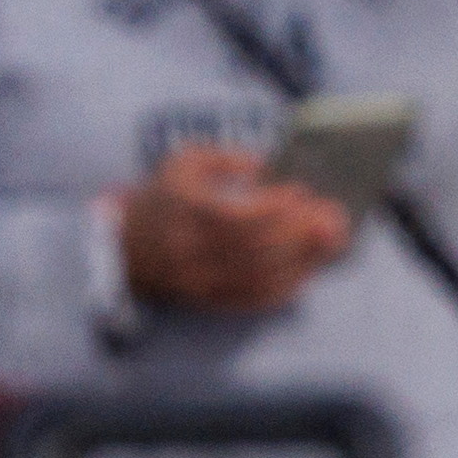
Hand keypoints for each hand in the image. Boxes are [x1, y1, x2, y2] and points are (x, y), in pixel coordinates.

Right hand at [115, 146, 351, 315]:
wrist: (126, 246)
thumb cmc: (164, 196)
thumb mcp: (185, 162)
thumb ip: (226, 158)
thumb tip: (267, 166)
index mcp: (183, 211)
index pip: (235, 216)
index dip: (273, 206)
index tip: (300, 191)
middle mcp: (190, 250)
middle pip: (256, 248)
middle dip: (300, 233)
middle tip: (331, 216)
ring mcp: (200, 280)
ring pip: (261, 276)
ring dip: (302, 259)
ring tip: (329, 239)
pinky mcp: (209, 300)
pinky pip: (254, 300)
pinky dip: (286, 286)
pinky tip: (308, 268)